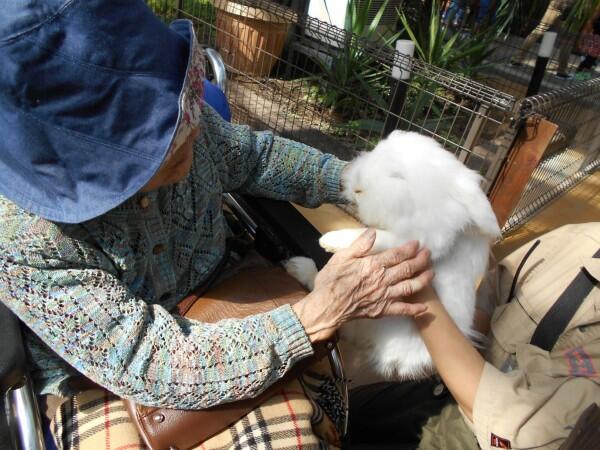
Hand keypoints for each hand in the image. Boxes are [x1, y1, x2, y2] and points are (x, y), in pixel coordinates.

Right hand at [292, 229, 433, 341]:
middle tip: (428, 254)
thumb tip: (372, 232)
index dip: (408, 249)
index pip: (396, 255)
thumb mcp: (340, 258)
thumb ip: (358, 245)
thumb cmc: (330, 281)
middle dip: (420, 261)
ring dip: (423, 280)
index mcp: (373, 266)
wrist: (326, 308)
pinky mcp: (382, 310)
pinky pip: (402, 310)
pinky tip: (425, 308)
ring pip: (410, 287)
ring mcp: (384, 296)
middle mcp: (382, 280)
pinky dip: (415, 309)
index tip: (417, 244)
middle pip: (407, 269)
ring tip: (432, 273)